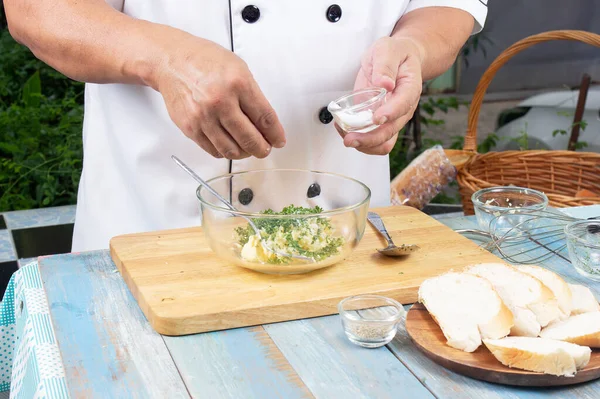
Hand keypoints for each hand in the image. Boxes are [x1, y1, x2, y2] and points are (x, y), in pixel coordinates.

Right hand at [154, 34, 285, 159]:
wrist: (172, 61)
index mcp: (238, 84)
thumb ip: (253, 95)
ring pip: (232, 150)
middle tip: (265, 149)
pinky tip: (230, 146)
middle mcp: (220, 102)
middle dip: (262, 149)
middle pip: (250, 138)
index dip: (275, 134)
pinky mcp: (190, 128)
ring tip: (248, 149)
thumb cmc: (205, 62)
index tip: (279, 141)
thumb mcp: (239, 68)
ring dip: (245, 154)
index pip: (265, 118)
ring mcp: (203, 117)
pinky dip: (225, 152)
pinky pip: (213, 150)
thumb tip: (266, 124)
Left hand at [337, 36, 423, 154]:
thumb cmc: (394, 54)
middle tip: (350, 138)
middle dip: (370, 139)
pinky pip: (374, 141)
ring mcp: (392, 119)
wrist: (396, 59)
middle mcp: (403, 109)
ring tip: (344, 135)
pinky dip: (360, 141)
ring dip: (364, 145)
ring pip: (383, 143)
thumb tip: (384, 83)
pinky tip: (344, 129)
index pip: (404, 105)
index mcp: (410, 89)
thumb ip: (386, 65)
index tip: (376, 118)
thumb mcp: (387, 50)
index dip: (390, 114)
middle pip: (391, 131)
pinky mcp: (380, 123)